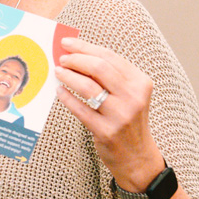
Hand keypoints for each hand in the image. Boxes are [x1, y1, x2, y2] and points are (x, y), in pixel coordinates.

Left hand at [55, 37, 164, 188]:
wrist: (137, 155)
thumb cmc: (127, 119)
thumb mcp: (128, 94)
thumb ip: (109, 76)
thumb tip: (77, 54)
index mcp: (141, 82)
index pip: (110, 57)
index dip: (85, 47)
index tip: (67, 43)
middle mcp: (134, 97)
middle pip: (99, 67)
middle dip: (76, 59)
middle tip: (61, 58)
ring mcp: (121, 115)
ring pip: (88, 87)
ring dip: (68, 76)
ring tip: (57, 71)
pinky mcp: (106, 131)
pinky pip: (80, 109)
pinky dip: (66, 97)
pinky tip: (59, 91)